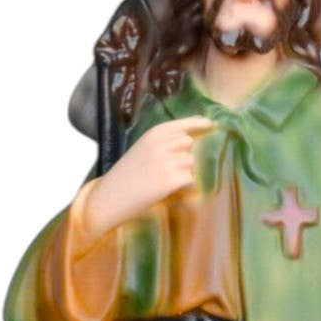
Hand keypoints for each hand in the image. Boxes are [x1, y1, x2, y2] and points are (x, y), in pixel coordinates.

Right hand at [81, 116, 216, 235]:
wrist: (110, 197)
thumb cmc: (125, 175)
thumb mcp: (141, 149)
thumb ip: (161, 143)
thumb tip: (188, 140)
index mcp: (153, 134)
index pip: (182, 125)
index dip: (198, 124)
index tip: (209, 124)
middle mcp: (161, 144)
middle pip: (188, 144)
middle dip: (184, 155)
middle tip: (171, 168)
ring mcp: (166, 162)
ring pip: (190, 162)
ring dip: (184, 172)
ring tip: (167, 181)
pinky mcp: (169, 181)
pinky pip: (190, 179)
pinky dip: (185, 186)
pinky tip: (172, 190)